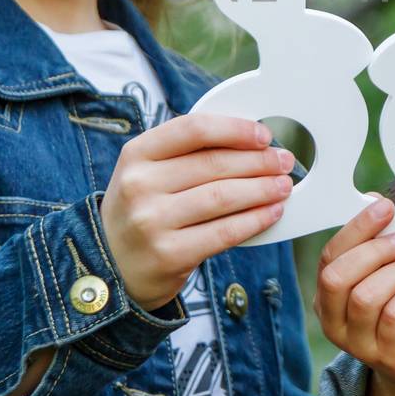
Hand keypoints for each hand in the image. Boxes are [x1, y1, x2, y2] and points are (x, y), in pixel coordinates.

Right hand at [100, 113, 293, 310]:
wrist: (110, 266)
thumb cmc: (142, 209)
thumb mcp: (147, 172)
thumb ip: (186, 153)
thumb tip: (249, 141)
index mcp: (136, 154)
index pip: (193, 129)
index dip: (235, 129)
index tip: (263, 136)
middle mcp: (140, 185)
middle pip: (214, 164)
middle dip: (258, 161)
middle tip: (284, 161)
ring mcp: (152, 221)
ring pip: (223, 197)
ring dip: (262, 189)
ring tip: (283, 186)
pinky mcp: (169, 255)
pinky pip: (224, 233)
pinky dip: (254, 220)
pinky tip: (271, 213)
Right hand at [315, 197, 394, 395]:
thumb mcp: (387, 275)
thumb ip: (379, 243)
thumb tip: (378, 199)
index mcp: (327, 297)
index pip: (329, 257)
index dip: (356, 229)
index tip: (386, 206)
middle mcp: (333, 322)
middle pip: (337, 277)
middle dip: (374, 250)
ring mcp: (357, 343)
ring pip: (366, 296)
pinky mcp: (387, 355)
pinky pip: (394, 316)